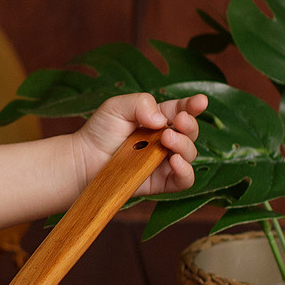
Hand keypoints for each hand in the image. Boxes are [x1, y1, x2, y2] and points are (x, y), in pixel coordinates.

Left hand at [76, 93, 205, 195]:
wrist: (84, 160)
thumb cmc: (100, 131)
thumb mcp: (117, 106)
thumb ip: (141, 103)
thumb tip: (162, 120)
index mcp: (158, 119)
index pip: (182, 110)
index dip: (193, 106)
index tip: (200, 102)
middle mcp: (164, 140)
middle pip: (190, 132)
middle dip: (189, 125)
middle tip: (178, 121)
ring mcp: (164, 161)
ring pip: (190, 154)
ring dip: (185, 145)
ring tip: (167, 139)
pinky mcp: (161, 182)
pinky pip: (185, 180)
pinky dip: (186, 171)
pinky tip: (175, 161)